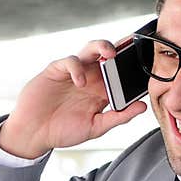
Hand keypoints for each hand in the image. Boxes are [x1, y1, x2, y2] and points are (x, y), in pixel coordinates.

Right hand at [0, 39, 147, 157]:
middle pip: (108, 55)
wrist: (34, 134)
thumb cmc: (63, 131)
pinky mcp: (56, 70)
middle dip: (121, 48)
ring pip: (90, 49)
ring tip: (110, 54)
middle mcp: (90, 78)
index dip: (132, 66)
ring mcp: (73, 72)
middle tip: (131, 49)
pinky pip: (70, 61)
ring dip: (102, 46)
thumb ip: (119, 116)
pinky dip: (77, 68)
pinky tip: (80, 82)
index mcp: (102, 90)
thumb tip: (142, 106)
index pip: (120, 72)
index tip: (145, 63)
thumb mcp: (96, 127)